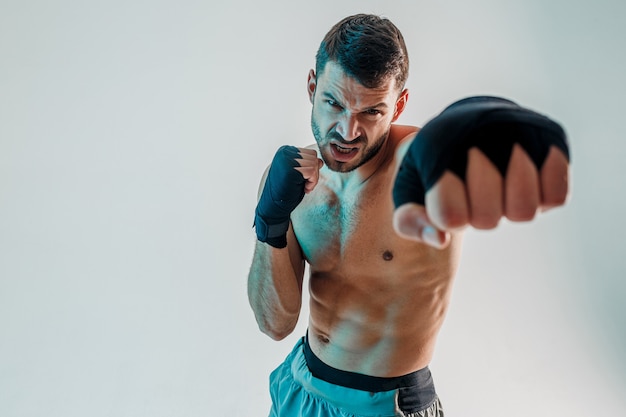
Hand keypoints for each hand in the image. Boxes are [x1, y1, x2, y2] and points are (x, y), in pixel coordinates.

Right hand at [254, 146, 322, 247]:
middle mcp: (284, 153)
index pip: (309, 153)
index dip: (311, 168)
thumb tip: (320, 161)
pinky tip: (305, 189)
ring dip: (313, 179)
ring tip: (304, 187)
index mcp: (284, 151)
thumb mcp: (298, 174)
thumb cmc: (285, 192)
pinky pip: (312, 171)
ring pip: (314, 163)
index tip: (303, 180)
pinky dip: (312, 182)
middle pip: (313, 156)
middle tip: (304, 185)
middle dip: (314, 173)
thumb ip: (307, 165)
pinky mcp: (291, 169)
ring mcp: (287, 160)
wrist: (273, 207)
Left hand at [392, 96, 570, 247]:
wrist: (470, 123)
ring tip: (497, 183)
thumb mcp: (410, 191)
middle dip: (478, 214)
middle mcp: (476, 131)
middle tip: (472, 189)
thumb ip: (411, 222)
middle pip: (488, 220)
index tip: (446, 197)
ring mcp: (517, 129)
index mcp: (433, 146)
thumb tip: (440, 240)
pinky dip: (540, 197)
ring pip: (524, 212)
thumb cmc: (435, 167)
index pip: (451, 217)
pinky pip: (556, 198)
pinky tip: (523, 178)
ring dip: (509, 208)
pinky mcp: (552, 135)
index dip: (450, 218)